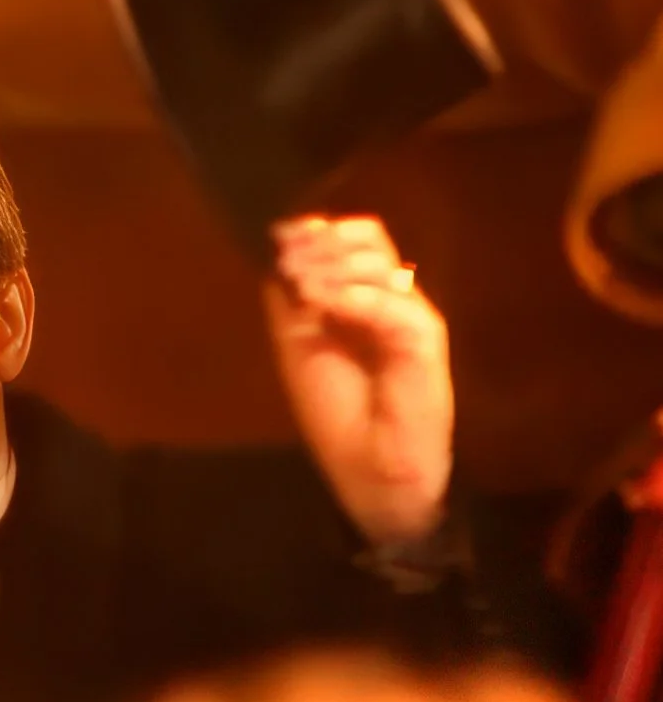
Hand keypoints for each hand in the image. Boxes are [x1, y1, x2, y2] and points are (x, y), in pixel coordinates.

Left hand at [265, 215, 452, 549]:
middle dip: (322, 243)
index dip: (316, 231)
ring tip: (302, 287)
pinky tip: (322, 303)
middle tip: (289, 261)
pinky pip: (394, 305)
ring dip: (332, 267)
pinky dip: (355, 298)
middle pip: (368, 239)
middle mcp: (390, 298)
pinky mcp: (424, 340)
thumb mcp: (299, 350)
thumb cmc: (337, 414)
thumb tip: (277, 254)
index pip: (351, 239)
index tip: (280, 237)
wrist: (372, 470)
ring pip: (380, 263)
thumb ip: (290, 304)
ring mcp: (410, 315)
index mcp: (363, 295)